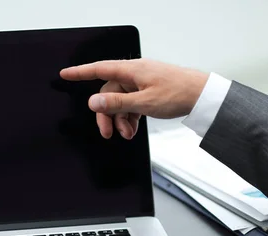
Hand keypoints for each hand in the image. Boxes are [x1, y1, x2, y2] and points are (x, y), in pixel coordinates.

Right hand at [60, 59, 208, 139]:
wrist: (202, 96)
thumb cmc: (178, 93)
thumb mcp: (143, 103)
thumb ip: (116, 103)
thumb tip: (94, 102)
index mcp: (132, 71)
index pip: (99, 69)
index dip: (80, 73)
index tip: (65, 74)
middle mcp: (134, 74)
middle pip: (109, 93)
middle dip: (107, 115)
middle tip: (107, 133)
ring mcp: (141, 83)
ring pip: (120, 102)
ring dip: (120, 120)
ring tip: (127, 134)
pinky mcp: (148, 91)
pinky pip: (131, 104)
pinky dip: (130, 117)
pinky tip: (134, 128)